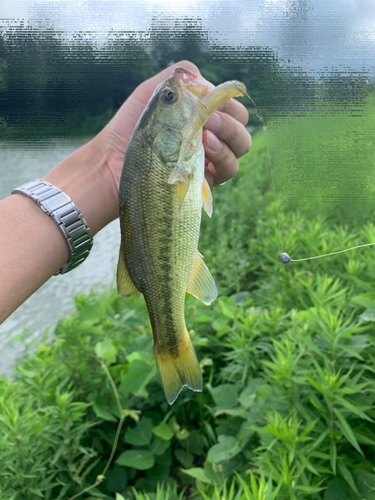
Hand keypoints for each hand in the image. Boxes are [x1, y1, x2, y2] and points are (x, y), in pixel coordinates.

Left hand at [99, 60, 251, 195]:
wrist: (113, 161)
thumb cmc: (130, 126)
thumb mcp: (153, 91)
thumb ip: (182, 77)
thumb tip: (209, 83)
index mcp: (200, 118)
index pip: (232, 108)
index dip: (229, 103)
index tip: (213, 102)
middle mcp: (208, 140)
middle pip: (242, 129)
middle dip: (231, 121)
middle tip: (209, 120)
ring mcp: (208, 162)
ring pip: (241, 150)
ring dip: (229, 139)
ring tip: (205, 138)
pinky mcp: (204, 183)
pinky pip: (228, 172)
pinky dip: (222, 159)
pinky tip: (204, 152)